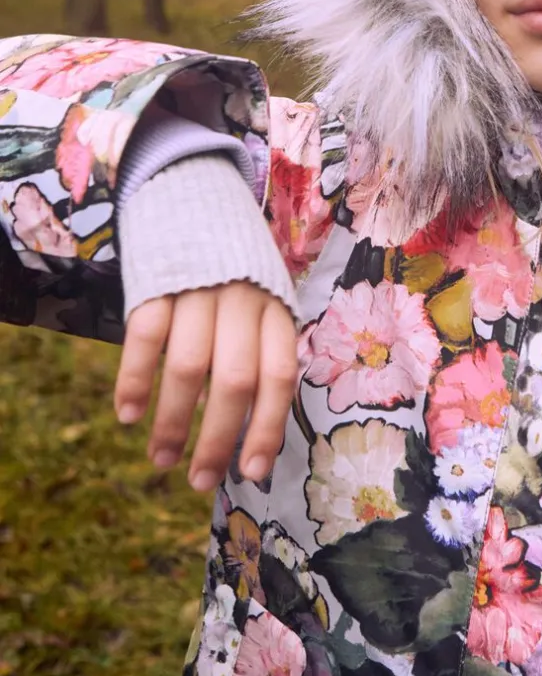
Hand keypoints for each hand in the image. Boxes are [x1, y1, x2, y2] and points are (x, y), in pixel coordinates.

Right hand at [113, 282, 297, 491]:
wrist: (196, 195)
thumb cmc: (234, 270)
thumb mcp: (259, 306)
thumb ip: (252, 357)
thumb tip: (232, 430)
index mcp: (275, 310)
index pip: (279, 376)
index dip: (267, 428)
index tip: (253, 473)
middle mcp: (243, 300)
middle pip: (235, 380)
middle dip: (218, 439)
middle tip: (199, 481)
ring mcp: (199, 290)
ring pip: (189, 367)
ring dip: (172, 422)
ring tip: (160, 459)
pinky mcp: (157, 281)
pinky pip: (145, 338)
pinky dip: (134, 381)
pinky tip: (128, 415)